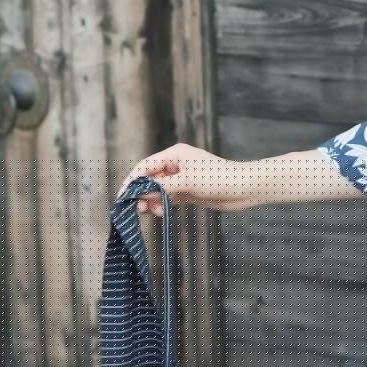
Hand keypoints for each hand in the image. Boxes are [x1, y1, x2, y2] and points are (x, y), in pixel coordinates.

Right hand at [117, 143, 253, 215]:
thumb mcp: (186, 182)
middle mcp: (176, 165)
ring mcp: (182, 179)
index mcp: (174, 155)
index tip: (123, 196)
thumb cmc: (217, 179)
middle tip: (137, 209)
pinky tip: (161, 212)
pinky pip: (168, 198)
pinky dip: (162, 205)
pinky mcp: (188, 192)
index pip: (145, 166)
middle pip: (150, 179)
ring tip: (150, 212)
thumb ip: (162, 188)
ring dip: (151, 200)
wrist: (243, 189)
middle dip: (142, 193)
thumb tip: (140, 193)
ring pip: (158, 190)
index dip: (133, 180)